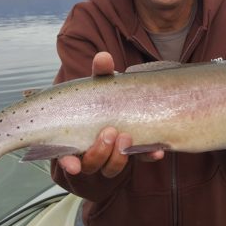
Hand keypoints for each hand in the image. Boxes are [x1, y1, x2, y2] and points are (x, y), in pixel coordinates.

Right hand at [57, 52, 163, 177]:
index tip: (73, 165)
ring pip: (112, 168)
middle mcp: (90, 154)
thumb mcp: (101, 84)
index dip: (69, 164)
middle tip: (109, 132)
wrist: (129, 100)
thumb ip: (101, 73)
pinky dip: (148, 155)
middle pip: (91, 164)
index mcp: (75, 140)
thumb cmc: (104, 95)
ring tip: (127, 136)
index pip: (68, 157)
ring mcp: (112, 156)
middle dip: (100, 152)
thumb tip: (103, 57)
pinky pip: (140, 160)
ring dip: (118, 156)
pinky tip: (158, 151)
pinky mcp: (134, 154)